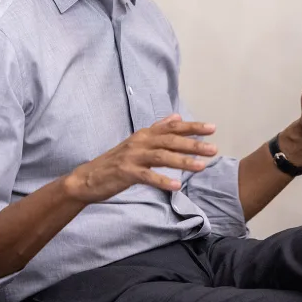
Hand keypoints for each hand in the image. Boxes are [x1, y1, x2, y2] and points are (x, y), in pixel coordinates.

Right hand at [64, 115, 216, 203]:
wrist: (88, 178)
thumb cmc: (115, 162)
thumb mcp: (137, 143)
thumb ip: (157, 130)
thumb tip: (176, 116)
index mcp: (144, 134)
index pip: (171, 127)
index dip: (192, 127)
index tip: (211, 128)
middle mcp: (139, 142)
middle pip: (170, 140)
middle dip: (193, 144)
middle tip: (213, 149)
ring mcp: (132, 157)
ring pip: (162, 157)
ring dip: (183, 161)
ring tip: (201, 166)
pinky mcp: (126, 173)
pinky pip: (147, 176)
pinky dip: (162, 180)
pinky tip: (176, 185)